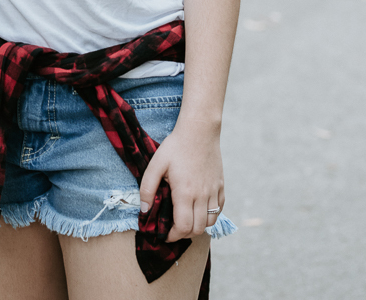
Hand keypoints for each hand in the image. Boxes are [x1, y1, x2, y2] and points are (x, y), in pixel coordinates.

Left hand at [139, 121, 224, 241]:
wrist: (199, 130)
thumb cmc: (176, 146)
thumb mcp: (156, 164)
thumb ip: (147, 189)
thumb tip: (144, 211)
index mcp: (185, 193)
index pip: (183, 228)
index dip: (173, 236)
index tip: (165, 233)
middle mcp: (202, 196)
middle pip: (197, 229)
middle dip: (184, 234)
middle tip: (174, 228)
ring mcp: (214, 191)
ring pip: (210, 222)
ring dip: (198, 226)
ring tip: (186, 219)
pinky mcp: (221, 185)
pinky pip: (219, 209)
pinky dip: (210, 215)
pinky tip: (199, 208)